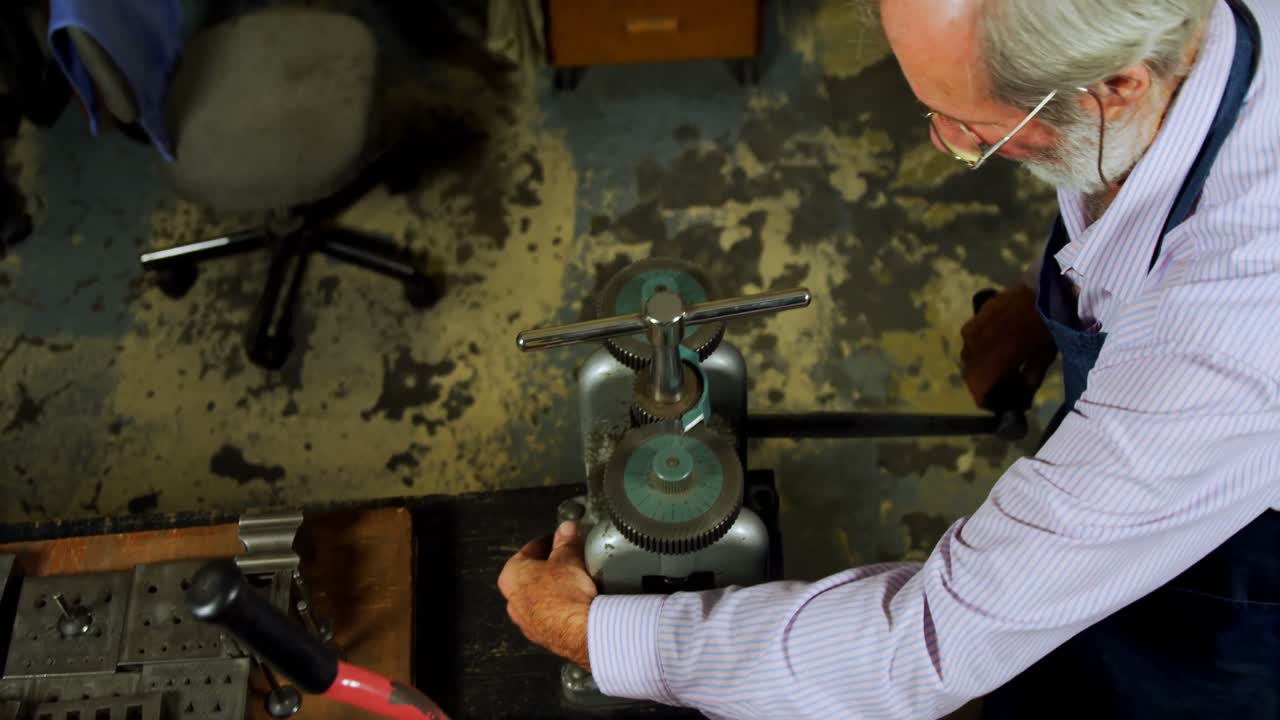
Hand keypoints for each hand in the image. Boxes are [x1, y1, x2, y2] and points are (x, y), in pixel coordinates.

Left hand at [498, 521, 597, 670]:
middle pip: (533, 575)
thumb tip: (567, 529)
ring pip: (541, 597)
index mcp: (511, 575)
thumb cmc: (565, 595)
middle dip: (551, 567)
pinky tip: (577, 603)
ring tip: (575, 583)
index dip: (548, 542)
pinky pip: (551, 616)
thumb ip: (566, 541)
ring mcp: (526, 622)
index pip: (529, 550)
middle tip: (569, 560)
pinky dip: (561, 608)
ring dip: (555, 589)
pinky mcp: (542, 636)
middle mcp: (513, 601)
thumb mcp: (569, 557)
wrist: (579, 630)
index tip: (559, 540)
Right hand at [960, 284, 1056, 407]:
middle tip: (1000, 384)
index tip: (994, 403)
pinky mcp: (976, 317)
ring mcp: (973, 331)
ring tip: (998, 362)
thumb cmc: (1045, 329)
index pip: (977, 389)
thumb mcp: (1041, 360)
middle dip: (982, 382)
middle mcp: (976, 348)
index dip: (984, 400)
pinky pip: (971, 338)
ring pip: (968, 356)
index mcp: (991, 362)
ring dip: (979, 364)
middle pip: (970, 374)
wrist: (1043, 292)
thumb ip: (1029, 381)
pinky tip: (996, 343)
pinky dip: (980, 346)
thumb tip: (1022, 395)